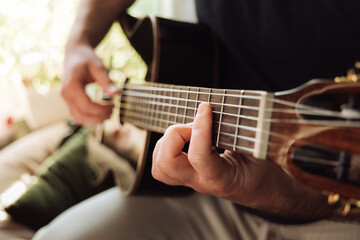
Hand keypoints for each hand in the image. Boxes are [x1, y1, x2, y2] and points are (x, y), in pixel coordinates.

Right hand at [61, 43, 117, 124]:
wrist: (75, 52)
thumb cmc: (87, 58)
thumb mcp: (98, 67)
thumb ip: (106, 81)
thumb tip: (116, 94)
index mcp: (71, 86)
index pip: (86, 106)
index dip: (102, 110)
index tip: (114, 105)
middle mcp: (65, 94)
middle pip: (81, 116)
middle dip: (98, 118)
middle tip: (112, 111)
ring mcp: (66, 99)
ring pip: (78, 118)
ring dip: (93, 120)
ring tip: (108, 113)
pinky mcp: (69, 101)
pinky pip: (77, 115)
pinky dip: (89, 117)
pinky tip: (100, 112)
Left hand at [152, 102, 296, 210]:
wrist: (266, 193)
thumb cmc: (265, 174)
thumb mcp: (260, 153)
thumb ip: (244, 135)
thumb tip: (228, 110)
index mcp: (222, 179)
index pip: (199, 157)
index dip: (200, 128)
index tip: (206, 107)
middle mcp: (201, 182)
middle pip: (166, 165)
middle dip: (174, 135)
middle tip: (195, 123)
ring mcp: (192, 181)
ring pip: (159, 167)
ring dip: (167, 142)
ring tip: (189, 130)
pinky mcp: (188, 175)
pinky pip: (163, 165)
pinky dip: (166, 146)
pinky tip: (184, 137)